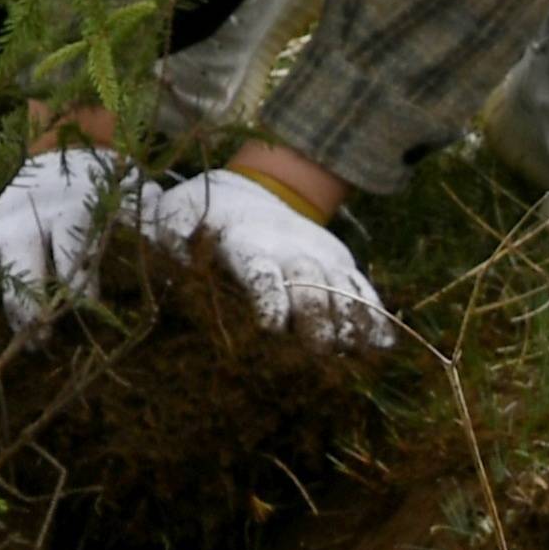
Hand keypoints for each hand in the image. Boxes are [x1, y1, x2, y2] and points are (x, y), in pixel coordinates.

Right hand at [0, 146, 138, 358]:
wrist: (64, 157)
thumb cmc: (108, 191)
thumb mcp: (135, 197)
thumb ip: (154, 222)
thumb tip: (180, 251)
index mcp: (74, 208)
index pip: (73, 236)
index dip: (78, 270)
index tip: (84, 306)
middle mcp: (32, 219)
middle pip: (23, 257)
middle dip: (27, 300)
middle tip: (37, 338)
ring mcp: (1, 231)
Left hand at [135, 165, 395, 351]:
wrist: (247, 194)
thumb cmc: (202, 216)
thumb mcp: (177, 214)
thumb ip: (169, 230)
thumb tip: (165, 248)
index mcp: (247, 243)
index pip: (259, 270)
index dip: (268, 296)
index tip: (272, 327)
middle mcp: (289, 250)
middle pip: (309, 284)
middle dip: (316, 318)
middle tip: (321, 353)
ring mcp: (319, 256)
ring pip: (341, 288)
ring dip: (350, 321)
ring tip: (357, 355)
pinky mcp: (339, 263)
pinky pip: (362, 288)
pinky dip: (374, 314)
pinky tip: (384, 346)